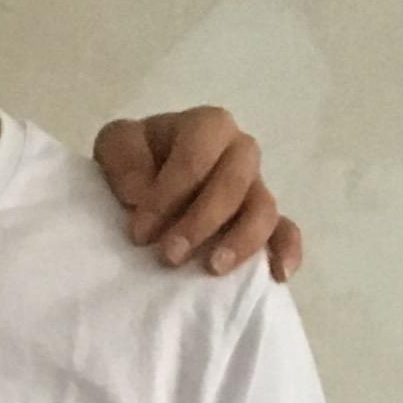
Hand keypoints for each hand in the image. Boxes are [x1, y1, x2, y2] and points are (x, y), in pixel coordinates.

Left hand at [93, 108, 304, 280]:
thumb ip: (123, 155)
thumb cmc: (136, 159)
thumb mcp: (116, 144)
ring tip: (212, 268)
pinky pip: (286, 231)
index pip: (197, 155)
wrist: (145, 180)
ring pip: (264, 209)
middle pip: (235, 182)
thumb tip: (141, 192)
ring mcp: (255, 187)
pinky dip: (286, 251)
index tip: (139, 233)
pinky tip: (277, 275)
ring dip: (241, 241)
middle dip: (201, 221)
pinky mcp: (264, 220)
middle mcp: (239, 152)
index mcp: (207, 127)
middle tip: (169, 255)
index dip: (169, 195)